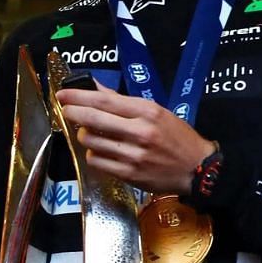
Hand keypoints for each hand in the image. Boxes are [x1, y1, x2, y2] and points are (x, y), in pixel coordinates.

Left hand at [56, 84, 215, 195]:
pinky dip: (93, 154)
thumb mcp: (156, 112)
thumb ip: (124, 102)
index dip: (79, 96)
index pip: (104, 100)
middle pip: (93, 119)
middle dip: (73, 112)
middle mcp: (140, 132)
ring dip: (84, 135)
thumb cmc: (177, 137)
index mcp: (147, 112)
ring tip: (89, 133)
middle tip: (66, 110)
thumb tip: (94, 88)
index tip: (63, 94)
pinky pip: (96, 161)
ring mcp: (133, 155)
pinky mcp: (129, 174)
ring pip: (91, 141)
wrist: (198, 169)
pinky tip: (99, 150)